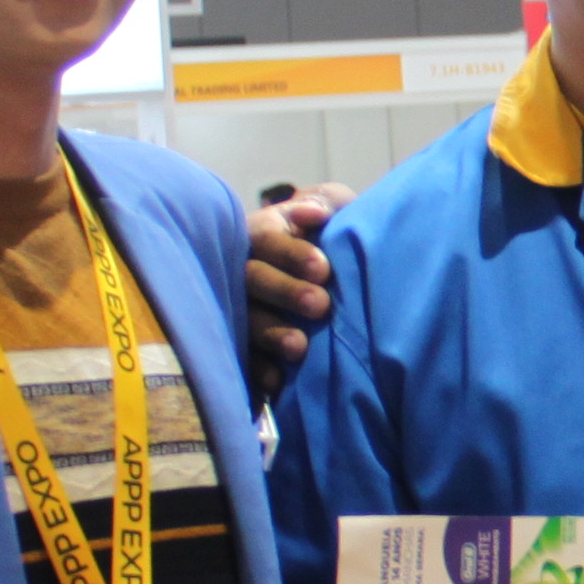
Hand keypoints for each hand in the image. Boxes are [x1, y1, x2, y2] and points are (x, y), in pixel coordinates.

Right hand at [243, 185, 349, 396]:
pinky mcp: (244, 347)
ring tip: (299, 348)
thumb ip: (325, 201)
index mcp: (263, 234)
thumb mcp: (335, 208)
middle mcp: (245, 272)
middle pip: (253, 280)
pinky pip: (243, 360)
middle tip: (320, 306)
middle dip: (285, 292)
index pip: (267, 240)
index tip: (324, 270)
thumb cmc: (335, 238)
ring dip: (271, 334)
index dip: (291, 254)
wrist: (342, 281)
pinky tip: (277, 382)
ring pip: (246, 321)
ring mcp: (241, 311)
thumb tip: (313, 212)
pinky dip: (258, 372)